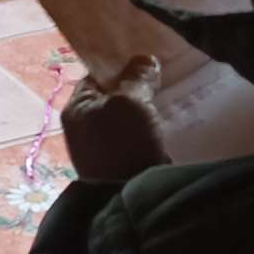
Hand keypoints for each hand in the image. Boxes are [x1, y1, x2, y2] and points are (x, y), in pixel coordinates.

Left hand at [61, 55, 169, 181]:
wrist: (130, 197)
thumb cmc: (121, 143)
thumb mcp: (128, 102)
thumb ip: (136, 78)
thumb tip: (145, 61)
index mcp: (77, 108)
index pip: (96, 75)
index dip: (121, 64)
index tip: (147, 56)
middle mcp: (88, 126)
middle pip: (117, 96)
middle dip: (140, 86)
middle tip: (166, 72)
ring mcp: (107, 146)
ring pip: (133, 116)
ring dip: (151, 107)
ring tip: (176, 93)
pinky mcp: (128, 161)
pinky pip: (144, 135)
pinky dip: (157, 127)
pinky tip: (176, 118)